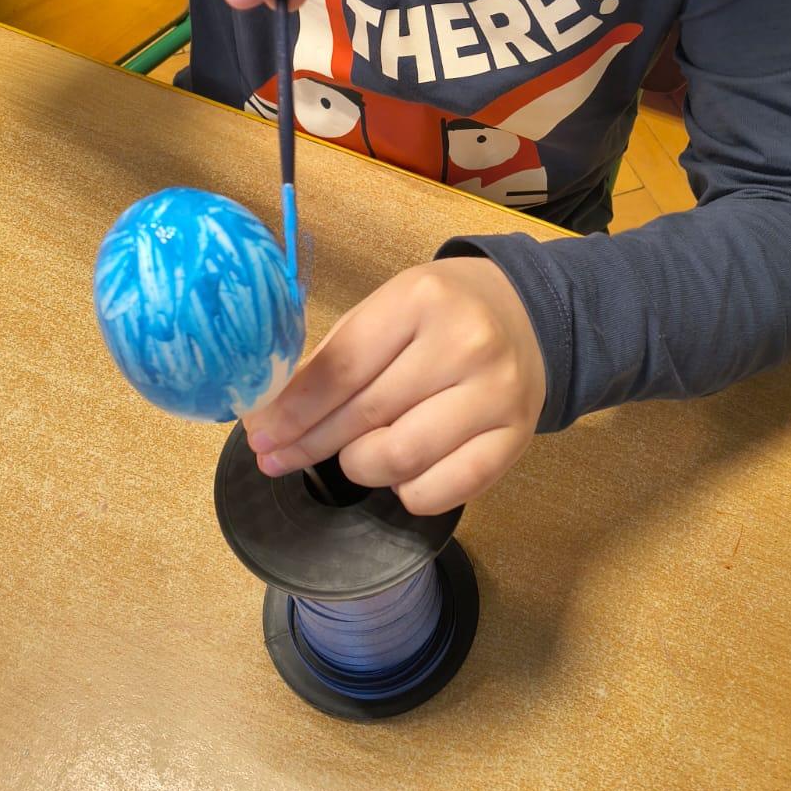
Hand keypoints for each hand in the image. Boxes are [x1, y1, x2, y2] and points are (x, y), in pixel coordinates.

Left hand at [242, 258, 546, 514]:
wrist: (529, 315)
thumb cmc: (443, 313)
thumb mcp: (387, 308)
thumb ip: (335, 356)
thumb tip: (275, 415)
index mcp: (422, 299)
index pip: (341, 367)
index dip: (293, 410)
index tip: (262, 435)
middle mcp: (465, 344)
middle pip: (365, 415)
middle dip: (310, 444)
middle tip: (278, 458)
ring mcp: (496, 394)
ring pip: (400, 459)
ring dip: (359, 467)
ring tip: (351, 456)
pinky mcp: (516, 438)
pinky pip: (444, 491)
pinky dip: (407, 491)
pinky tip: (399, 472)